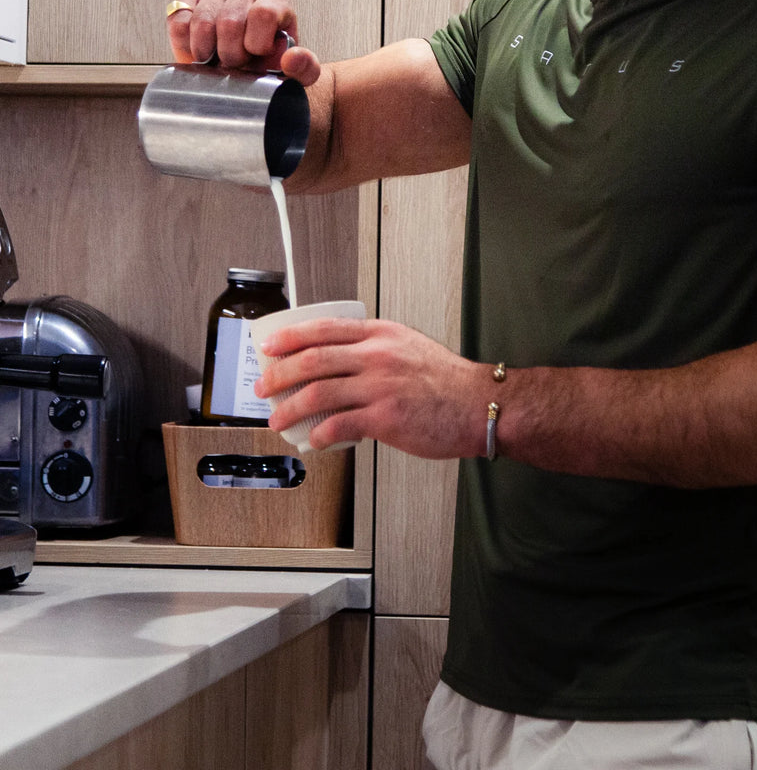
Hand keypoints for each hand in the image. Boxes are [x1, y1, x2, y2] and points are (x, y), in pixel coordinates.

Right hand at [166, 0, 320, 85]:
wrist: (244, 70)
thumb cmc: (272, 68)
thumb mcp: (297, 75)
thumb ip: (305, 68)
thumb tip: (292, 58)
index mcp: (276, 0)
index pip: (263, 13)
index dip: (255, 44)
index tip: (255, 58)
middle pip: (230, 20)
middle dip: (230, 54)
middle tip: (234, 65)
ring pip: (202, 20)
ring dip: (207, 51)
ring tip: (217, 61)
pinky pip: (178, 19)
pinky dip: (185, 44)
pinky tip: (198, 52)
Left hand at [253, 315, 487, 456]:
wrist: (479, 405)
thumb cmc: (447, 382)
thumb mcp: (409, 347)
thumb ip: (376, 350)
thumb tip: (339, 363)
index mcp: (381, 334)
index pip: (324, 328)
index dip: (290, 337)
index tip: (269, 346)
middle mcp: (378, 355)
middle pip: (313, 360)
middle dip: (279, 375)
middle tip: (264, 388)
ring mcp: (381, 386)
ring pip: (319, 394)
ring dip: (290, 409)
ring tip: (278, 420)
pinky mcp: (386, 418)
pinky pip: (339, 426)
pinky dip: (320, 435)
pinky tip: (313, 441)